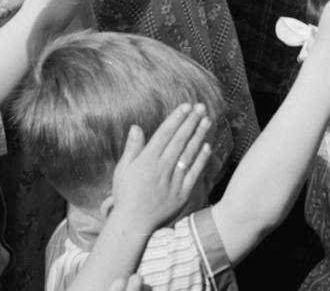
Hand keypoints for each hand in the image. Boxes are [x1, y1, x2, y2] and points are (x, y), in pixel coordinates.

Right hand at [108, 105, 213, 236]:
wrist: (134, 223)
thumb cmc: (125, 195)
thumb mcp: (123, 169)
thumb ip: (132, 148)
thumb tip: (136, 127)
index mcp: (148, 160)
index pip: (165, 134)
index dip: (176, 118)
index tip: (185, 106)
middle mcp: (163, 167)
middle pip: (180, 140)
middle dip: (191, 122)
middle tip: (201, 107)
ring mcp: (174, 180)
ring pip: (189, 153)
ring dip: (198, 136)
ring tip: (206, 121)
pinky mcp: (182, 193)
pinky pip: (194, 173)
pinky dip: (201, 159)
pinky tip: (207, 147)